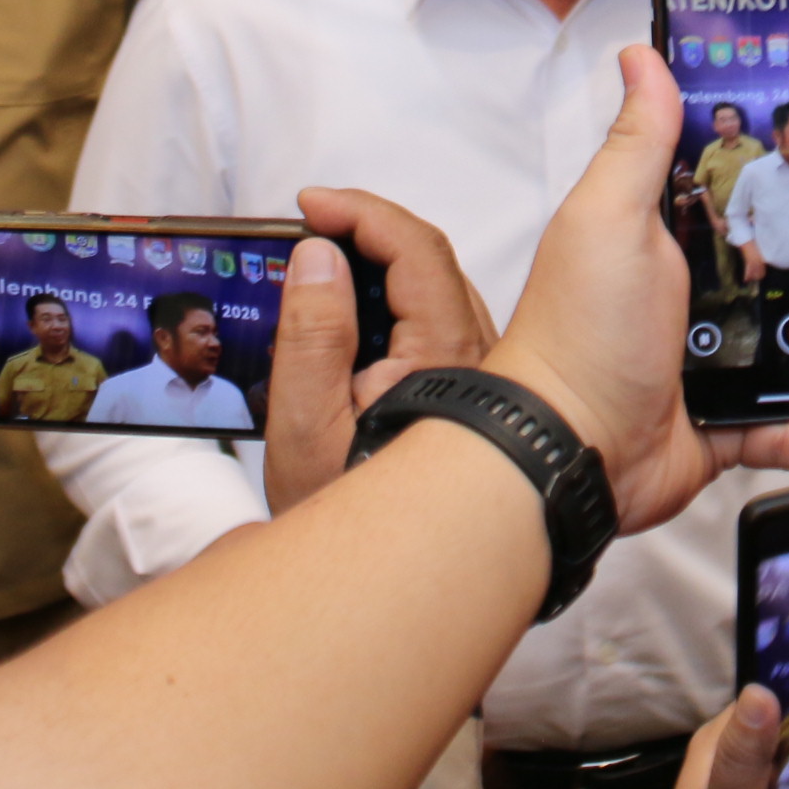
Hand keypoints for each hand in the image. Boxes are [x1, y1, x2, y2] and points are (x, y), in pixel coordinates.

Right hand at [262, 190, 497, 516]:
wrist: (392, 585)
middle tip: (308, 230)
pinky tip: (352, 319)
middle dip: (368, 232)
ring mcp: (482, 376)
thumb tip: (319, 255)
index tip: (310, 203)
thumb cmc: (351, 518)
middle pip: (430, 262)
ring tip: (320, 268)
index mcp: (444, 354)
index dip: (360, 211)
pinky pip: (438, 324)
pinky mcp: (474, 395)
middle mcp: (478, 358)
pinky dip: (396, 303)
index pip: (414, 249)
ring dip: (382, 268)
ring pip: (437, 292)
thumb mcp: (306, 423)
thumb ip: (311, 331)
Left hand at [489, 50, 788, 532]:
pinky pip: (784, 428)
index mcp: (669, 236)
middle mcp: (695, 294)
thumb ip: (639, 144)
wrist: (567, 450)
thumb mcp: (611, 219)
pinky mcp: (721, 424)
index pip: (751, 191)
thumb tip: (641, 57)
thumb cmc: (581, 329)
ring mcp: (712, 361)